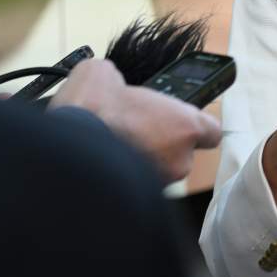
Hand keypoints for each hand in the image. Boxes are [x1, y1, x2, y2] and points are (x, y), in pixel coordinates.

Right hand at [49, 58, 221, 182]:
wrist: (64, 148)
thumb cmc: (90, 106)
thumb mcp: (105, 74)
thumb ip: (121, 83)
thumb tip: (105, 83)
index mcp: (185, 125)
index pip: (211, 132)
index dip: (194, 127)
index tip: (178, 123)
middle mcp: (179, 160)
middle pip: (180, 154)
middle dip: (160, 145)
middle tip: (134, 132)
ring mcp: (158, 186)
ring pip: (158, 173)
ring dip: (141, 163)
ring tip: (113, 148)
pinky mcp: (136, 202)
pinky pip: (136, 188)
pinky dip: (122, 179)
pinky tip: (102, 166)